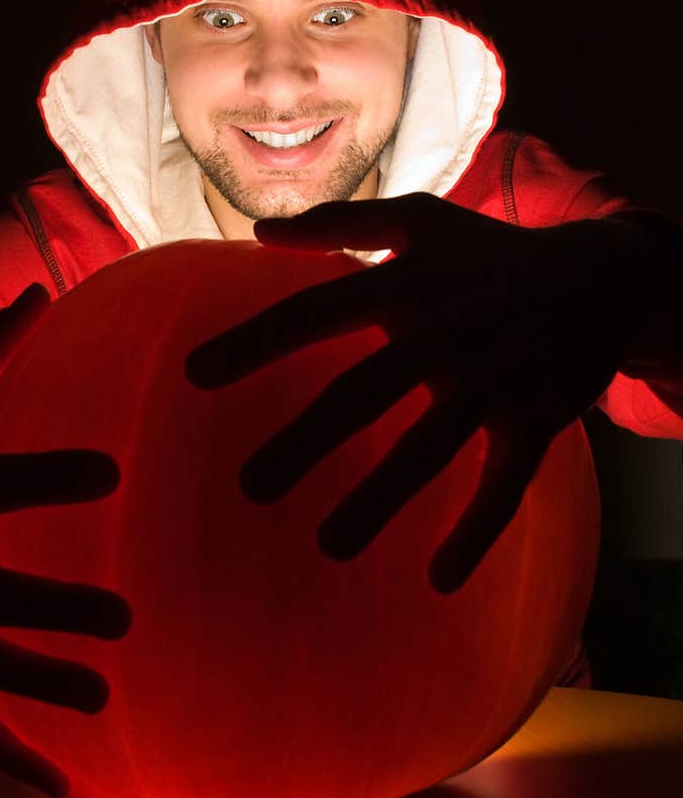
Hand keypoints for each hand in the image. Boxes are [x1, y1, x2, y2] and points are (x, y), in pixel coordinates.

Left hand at [186, 196, 646, 592]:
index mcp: (407, 286)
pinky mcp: (535, 421)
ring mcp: (493, 381)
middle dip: (307, 442)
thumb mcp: (422, 219)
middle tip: (250, 487)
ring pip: (429, 450)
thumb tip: (259, 233)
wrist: (604, 277)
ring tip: (328, 546)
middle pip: (365, 394)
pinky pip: (505, 486)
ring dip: (380, 501)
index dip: (256, 342)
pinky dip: (477, 532)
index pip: (317, 312)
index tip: (193, 374)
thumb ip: (340, 224)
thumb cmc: (489, 254)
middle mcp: (445, 334)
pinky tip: (439, 579)